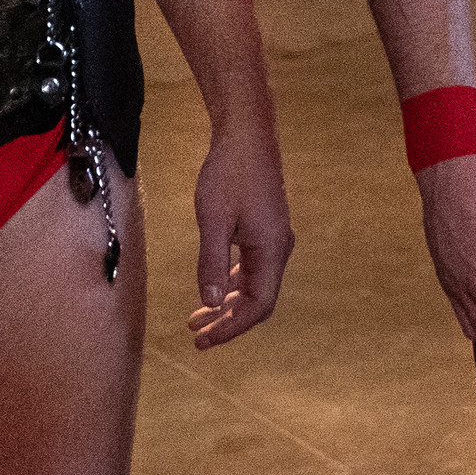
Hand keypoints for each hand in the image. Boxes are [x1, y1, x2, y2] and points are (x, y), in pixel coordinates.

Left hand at [187, 116, 293, 349]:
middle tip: (197, 337)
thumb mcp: (213, 219)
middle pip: (258, 300)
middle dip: (228, 321)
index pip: (258, 306)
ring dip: (227, 304)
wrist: (247, 134)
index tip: (204, 340)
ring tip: (197, 319)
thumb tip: (209, 303)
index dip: (232, 328)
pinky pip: (252, 268)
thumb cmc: (229, 172)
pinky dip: (231, 283)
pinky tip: (213, 288)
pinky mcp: (265, 228)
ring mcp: (273, 238)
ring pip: (254, 285)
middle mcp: (278, 248)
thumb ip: (211, 262)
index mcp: (271, 249)